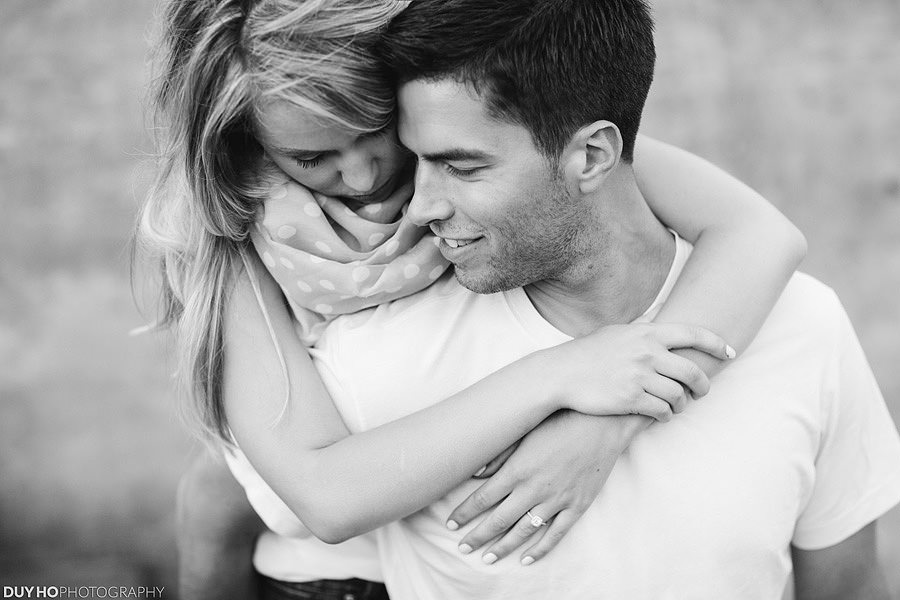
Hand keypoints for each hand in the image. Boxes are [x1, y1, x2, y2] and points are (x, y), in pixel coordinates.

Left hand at [446, 411, 638, 565]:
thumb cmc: (560, 421)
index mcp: (518, 470)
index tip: (451, 523)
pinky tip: (526, 559)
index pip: (482, 498)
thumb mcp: (525, 432)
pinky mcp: (576, 506)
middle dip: (477, 535)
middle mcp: (533, 489)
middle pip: (498, 520)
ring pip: (524, 531)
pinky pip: (556, 534)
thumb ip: (500, 455)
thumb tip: (475, 472)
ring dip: (503, 547)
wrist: (601, 424)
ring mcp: (556, 500)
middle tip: (462, 547)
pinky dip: (540, 549)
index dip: (464, 513)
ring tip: (487, 558)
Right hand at [544, 322, 733, 419]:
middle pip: (692, 372)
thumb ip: (644, 328)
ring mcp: (639, 377)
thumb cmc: (589, 353)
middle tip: (702, 392)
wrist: (562, 374)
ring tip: (676, 407)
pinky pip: (662, 411)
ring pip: (679, 396)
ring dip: (682, 405)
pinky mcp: (631, 399)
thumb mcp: (618, 332)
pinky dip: (666, 415)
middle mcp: (647, 353)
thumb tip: (664, 316)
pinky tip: (661, 415)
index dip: (716, 343)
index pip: (693, 334)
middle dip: (703, 386)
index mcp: (647, 334)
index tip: (729, 353)